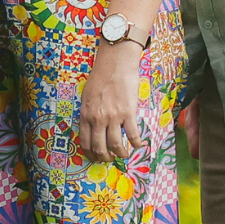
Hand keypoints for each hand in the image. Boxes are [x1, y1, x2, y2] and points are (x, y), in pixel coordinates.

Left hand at [73, 43, 144, 161]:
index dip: (90, 153)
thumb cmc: (100, 78)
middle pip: (100, 147)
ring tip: (124, 155)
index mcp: (86, 115)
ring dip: (121, 154)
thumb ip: (88, 113)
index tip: (95, 157)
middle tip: (110, 159)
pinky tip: (138, 145)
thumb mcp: (86, 97)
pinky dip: (136, 143)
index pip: (85, 142)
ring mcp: (113, 117)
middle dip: (105, 157)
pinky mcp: (128, 113)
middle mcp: (98, 119)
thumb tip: (92, 127)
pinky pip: (133, 134)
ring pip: (116, 145)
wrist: (115, 64)